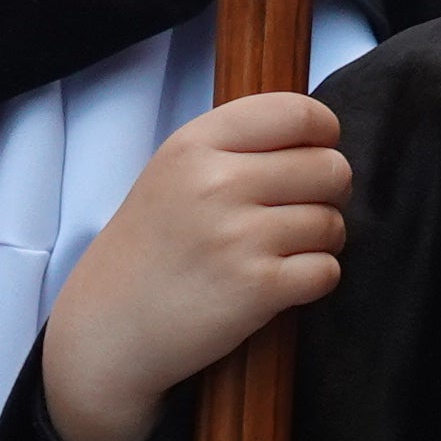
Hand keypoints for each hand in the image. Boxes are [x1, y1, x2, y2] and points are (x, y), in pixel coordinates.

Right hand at [39, 96, 350, 440]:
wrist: (107, 327)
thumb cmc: (150, 250)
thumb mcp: (173, 172)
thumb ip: (236, 146)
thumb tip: (320, 141)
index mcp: (195, 143)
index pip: (297, 112)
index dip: (324, 134)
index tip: (315, 154)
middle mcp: (217, 183)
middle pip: (330, 168)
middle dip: (331, 192)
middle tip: (304, 210)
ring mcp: (238, 237)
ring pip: (332, 222)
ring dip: (322, 241)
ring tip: (283, 251)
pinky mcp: (257, 288)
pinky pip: (327, 270)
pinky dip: (315, 279)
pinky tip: (282, 282)